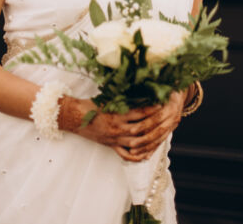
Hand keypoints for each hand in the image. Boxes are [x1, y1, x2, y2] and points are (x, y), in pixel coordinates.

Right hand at [59, 91, 186, 161]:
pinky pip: (126, 155)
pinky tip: (147, 154)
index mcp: (117, 115)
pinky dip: (137, 156)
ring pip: (137, 144)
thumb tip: (138, 87)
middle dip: (155, 125)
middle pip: (141, 129)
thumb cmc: (91, 104)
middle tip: (167, 119)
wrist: (75, 117)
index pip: (139, 113)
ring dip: (150, 140)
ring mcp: (115, 139)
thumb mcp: (107, 98)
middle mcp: (118, 128)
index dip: (152, 109)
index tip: (162, 104)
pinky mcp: (111, 146)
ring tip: (162, 135)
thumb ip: (122, 96)